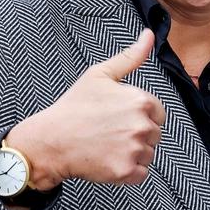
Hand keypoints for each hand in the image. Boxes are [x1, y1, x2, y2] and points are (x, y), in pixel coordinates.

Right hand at [5, 29, 164, 189]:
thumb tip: (149, 35)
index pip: (158, 113)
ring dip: (132, 154)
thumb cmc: (74, 107)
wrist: (50, 140)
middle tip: (108, 132)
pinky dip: (127, 172)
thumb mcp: (100, 74)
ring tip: (106, 145)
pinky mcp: (126, 171)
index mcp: (141, 101)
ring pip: (148, 155)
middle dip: (136, 134)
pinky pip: (140, 174)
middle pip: (154, 135)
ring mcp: (134, 149)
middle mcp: (142, 125)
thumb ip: (131, 56)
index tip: (117, 117)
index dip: (139, 115)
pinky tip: (107, 160)